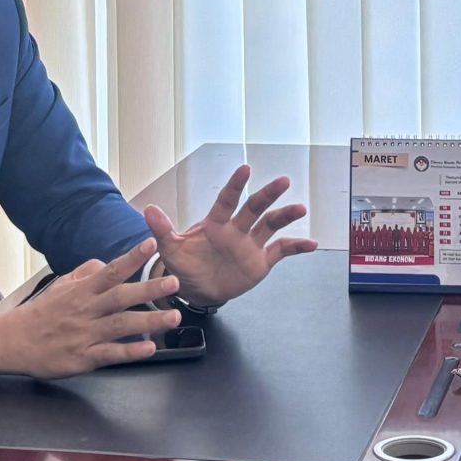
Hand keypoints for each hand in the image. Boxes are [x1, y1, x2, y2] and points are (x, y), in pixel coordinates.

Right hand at [0, 240, 181, 378]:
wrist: (12, 342)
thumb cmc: (40, 313)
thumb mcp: (61, 286)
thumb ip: (85, 274)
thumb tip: (105, 263)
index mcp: (81, 291)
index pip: (111, 270)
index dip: (132, 257)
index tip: (152, 244)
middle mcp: (86, 310)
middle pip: (121, 297)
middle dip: (149, 289)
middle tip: (174, 282)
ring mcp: (85, 334)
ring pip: (121, 326)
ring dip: (149, 321)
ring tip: (174, 318)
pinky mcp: (83, 358)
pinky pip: (111, 354)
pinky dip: (130, 352)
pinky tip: (150, 349)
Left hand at [143, 165, 317, 308]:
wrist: (198, 291)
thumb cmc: (184, 266)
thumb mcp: (171, 249)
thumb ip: (162, 230)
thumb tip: (148, 209)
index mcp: (215, 223)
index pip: (227, 200)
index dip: (235, 185)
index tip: (245, 169)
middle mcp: (236, 229)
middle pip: (254, 208)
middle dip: (268, 194)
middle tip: (283, 181)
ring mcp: (250, 244)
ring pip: (270, 225)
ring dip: (285, 216)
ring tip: (300, 208)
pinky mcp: (261, 261)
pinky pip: (282, 251)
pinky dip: (297, 246)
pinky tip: (312, 243)